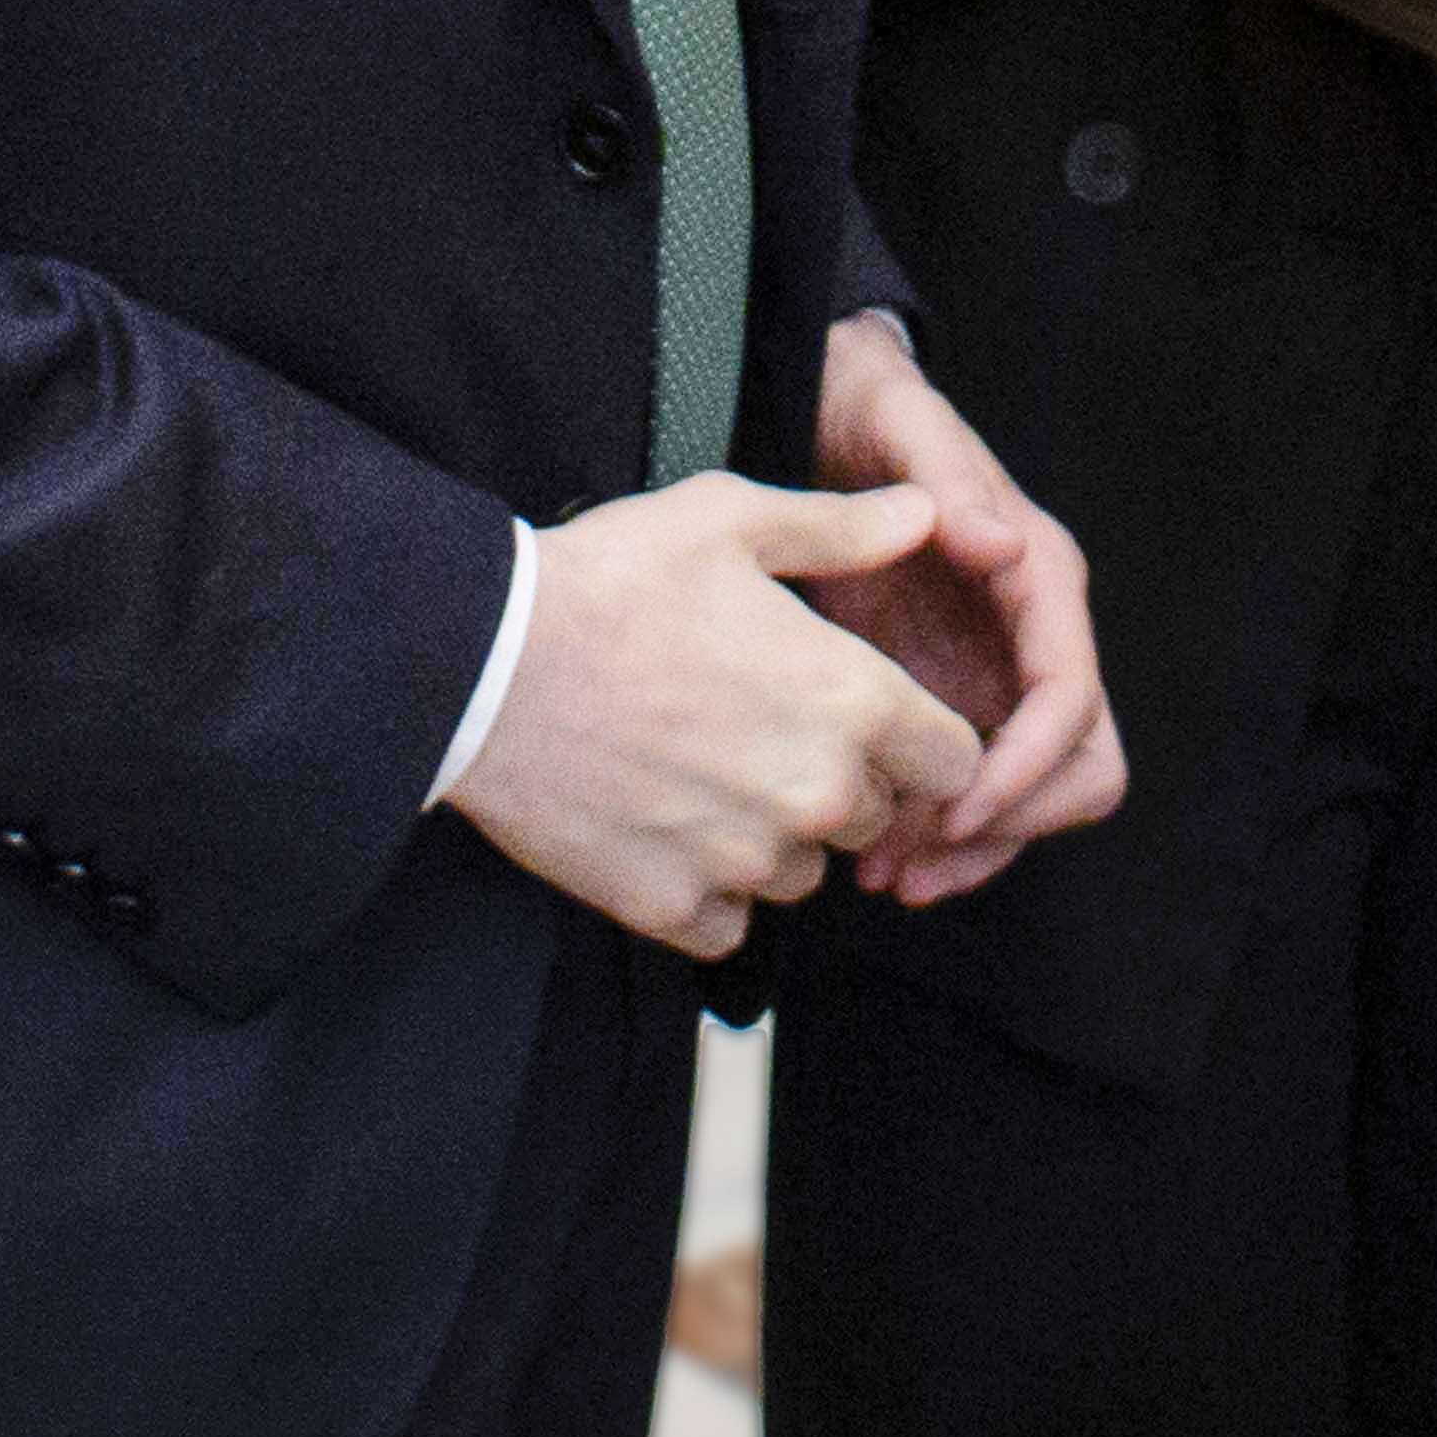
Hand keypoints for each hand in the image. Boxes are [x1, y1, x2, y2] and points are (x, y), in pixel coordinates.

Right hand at [448, 475, 988, 958]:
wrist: (481, 665)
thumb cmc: (610, 581)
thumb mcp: (734, 520)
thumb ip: (846, 528)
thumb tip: (927, 511)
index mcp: (853, 702)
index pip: (955, 763)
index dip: (924, 742)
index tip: (875, 723)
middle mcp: (815, 793)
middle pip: (875, 816)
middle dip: (841, 781)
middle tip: (763, 729)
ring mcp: (743, 858)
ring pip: (803, 873)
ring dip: (774, 837)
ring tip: (705, 771)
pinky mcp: (670, 906)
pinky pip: (728, 924)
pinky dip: (707, 890)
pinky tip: (667, 826)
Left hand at [801, 319, 1127, 906]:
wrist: (834, 418)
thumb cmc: (872, 417)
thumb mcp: (900, 424)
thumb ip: (946, 479)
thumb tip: (1002, 546)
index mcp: (1039, 576)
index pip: (1069, 696)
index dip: (1028, 768)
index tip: (958, 815)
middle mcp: (1035, 634)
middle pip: (1082, 761)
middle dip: (1014, 823)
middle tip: (923, 861)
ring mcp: (998, 672)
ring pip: (1035, 791)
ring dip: (978, 847)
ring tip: (887, 877)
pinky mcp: (955, 698)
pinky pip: (976, 790)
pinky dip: (943, 836)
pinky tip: (879, 857)